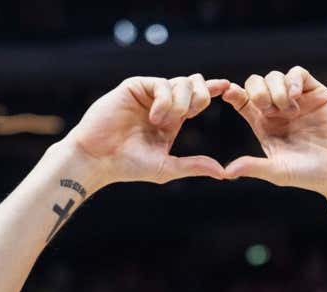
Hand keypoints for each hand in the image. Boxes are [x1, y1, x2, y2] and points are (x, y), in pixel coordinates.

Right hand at [64, 74, 228, 186]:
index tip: (229, 88)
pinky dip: (165, 100)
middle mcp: (163, 103)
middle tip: (191, 114)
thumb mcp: (167, 167)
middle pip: (194, 84)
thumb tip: (223, 173)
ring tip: (162, 121)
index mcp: (173, 119)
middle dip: (201, 96)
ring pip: (181, 82)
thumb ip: (194, 166)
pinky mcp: (135, 87)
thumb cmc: (127, 166)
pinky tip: (155, 116)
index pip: (198, 99)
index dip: (213, 90)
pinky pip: (161, 84)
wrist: (97, 159)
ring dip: (180, 102)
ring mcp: (149, 94)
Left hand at [222, 66, 326, 195]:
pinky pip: (298, 73)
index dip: (233, 94)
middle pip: (255, 84)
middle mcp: (279, 111)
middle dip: (256, 90)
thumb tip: (225, 173)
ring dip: (275, 88)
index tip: (227, 94)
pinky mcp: (317, 93)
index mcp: (265, 126)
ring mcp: (298, 101)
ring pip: (275, 76)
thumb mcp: (278, 172)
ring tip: (287, 108)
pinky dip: (292, 80)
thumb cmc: (312, 175)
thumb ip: (253, 167)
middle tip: (265, 107)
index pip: (242, 102)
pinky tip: (295, 97)